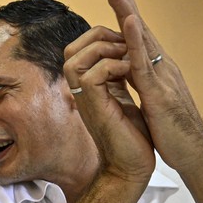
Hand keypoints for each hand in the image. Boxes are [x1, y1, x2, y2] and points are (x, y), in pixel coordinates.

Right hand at [63, 24, 154, 186]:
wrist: (131, 166)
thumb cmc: (131, 136)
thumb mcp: (123, 96)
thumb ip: (116, 78)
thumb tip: (120, 56)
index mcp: (88, 86)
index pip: (78, 50)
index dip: (99, 36)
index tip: (125, 43)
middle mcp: (81, 91)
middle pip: (71, 50)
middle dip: (98, 37)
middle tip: (124, 46)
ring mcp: (85, 99)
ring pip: (75, 59)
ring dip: (105, 50)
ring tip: (128, 58)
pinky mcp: (94, 107)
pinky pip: (91, 75)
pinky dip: (113, 66)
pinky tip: (130, 73)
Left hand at [104, 0, 202, 171]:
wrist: (194, 154)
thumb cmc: (173, 134)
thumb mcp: (150, 105)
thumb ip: (140, 87)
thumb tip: (126, 77)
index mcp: (156, 69)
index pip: (136, 35)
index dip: (124, 12)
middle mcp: (161, 65)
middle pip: (139, 26)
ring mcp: (161, 76)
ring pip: (141, 37)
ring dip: (127, 10)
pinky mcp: (158, 91)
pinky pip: (143, 61)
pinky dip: (135, 39)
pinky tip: (127, 21)